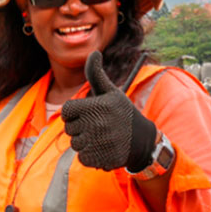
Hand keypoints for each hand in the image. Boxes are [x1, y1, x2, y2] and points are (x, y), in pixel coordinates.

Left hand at [61, 51, 157, 170]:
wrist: (143, 140)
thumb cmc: (123, 113)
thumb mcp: (111, 92)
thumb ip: (96, 74)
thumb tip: (94, 52)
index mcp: (97, 106)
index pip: (67, 111)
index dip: (75, 113)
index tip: (89, 114)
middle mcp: (97, 124)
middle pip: (69, 129)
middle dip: (80, 128)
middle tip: (99, 127)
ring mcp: (99, 143)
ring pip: (75, 144)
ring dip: (85, 143)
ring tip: (103, 138)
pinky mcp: (101, 159)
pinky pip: (82, 158)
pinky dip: (90, 156)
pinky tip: (104, 149)